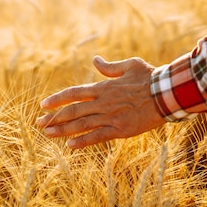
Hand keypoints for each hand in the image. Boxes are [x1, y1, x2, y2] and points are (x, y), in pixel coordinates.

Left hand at [36, 55, 163, 147]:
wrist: (167, 93)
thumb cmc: (150, 77)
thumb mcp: (129, 65)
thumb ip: (109, 67)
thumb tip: (95, 60)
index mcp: (103, 87)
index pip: (74, 93)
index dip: (57, 99)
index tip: (43, 105)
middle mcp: (102, 102)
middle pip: (72, 111)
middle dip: (54, 117)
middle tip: (39, 123)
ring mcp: (110, 117)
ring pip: (81, 125)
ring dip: (62, 130)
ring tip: (47, 134)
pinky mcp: (120, 129)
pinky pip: (97, 136)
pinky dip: (83, 141)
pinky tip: (70, 146)